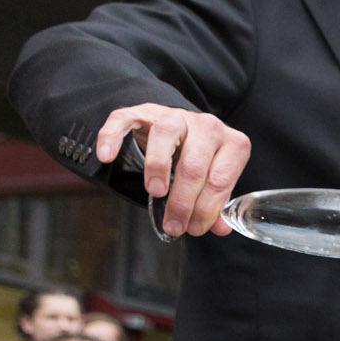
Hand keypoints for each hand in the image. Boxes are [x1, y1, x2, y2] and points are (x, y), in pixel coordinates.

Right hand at [97, 104, 251, 236]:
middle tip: (173, 224)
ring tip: (155, 193)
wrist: (182, 129)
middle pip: (194, 165)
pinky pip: (125, 120)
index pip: (220, 180)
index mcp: (232, 144)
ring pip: (164, 136)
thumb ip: (217, 204)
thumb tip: (219, 229)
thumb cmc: (201, 161)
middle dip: (182, 201)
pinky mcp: (144, 111)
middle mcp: (207, 126)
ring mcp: (175, 116)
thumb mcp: (214, 181)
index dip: (206, 209)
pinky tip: (107, 156)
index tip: (193, 228)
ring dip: (157, 167)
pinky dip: (113, 137)